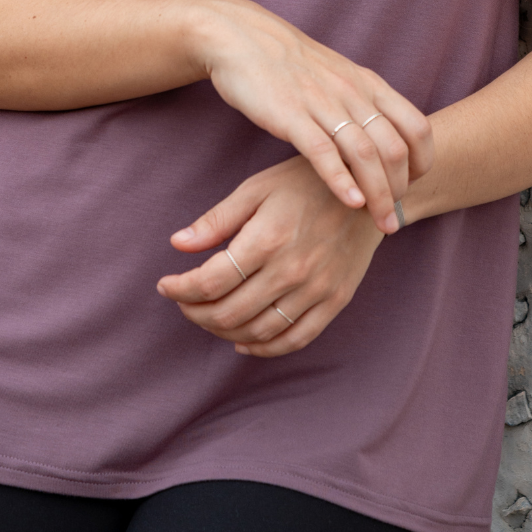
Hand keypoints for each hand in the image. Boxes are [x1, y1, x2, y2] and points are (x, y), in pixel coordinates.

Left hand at [158, 157, 385, 355]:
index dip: (180, 289)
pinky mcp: (335, 301)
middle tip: (182, 302)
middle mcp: (292, 270)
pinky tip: (242, 340)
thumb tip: (177, 244)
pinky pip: (295, 339)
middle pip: (229, 312)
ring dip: (223, 331)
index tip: (165, 285)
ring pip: (258, 331)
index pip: (210, 281)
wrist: (367, 189)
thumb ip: (218, 219)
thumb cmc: (304, 182)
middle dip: (195, 312)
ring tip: (207, 317)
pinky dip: (264, 348)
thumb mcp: (257, 188)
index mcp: (267, 239)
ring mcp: (316, 290)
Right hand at [185, 0, 432, 232]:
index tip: (412, 185)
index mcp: (368, 84)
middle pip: (394, 148)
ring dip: (378, 194)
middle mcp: (352, 93)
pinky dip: (342, 180)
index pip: (416, 127)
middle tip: (394, 216)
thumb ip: (363, 104)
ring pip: (365, 154)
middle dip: (400, 189)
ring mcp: (322, 103)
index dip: (422, 161)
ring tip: (381, 222)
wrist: (243, 38)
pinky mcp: (290, 115)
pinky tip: (351, 202)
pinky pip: (323, 152)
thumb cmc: (291, 64)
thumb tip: (384, 138)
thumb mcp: (338, 76)